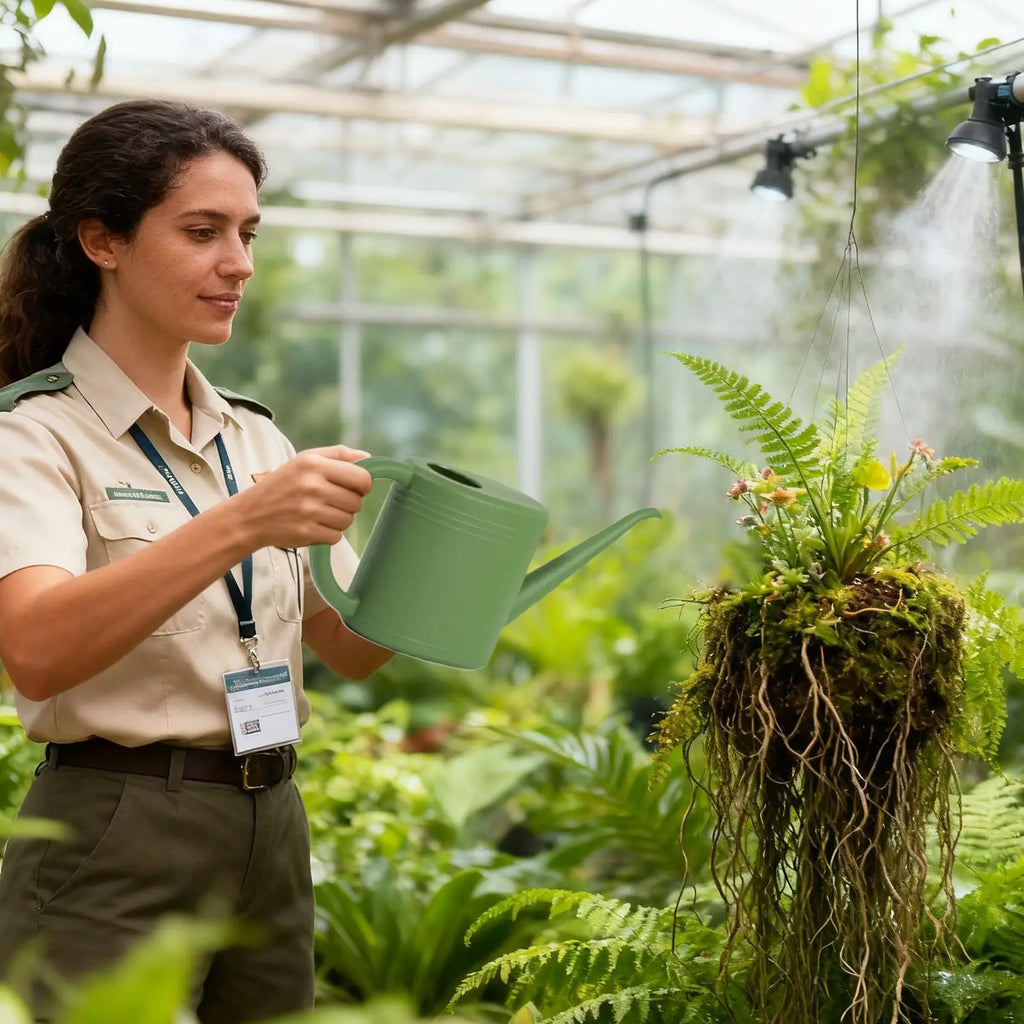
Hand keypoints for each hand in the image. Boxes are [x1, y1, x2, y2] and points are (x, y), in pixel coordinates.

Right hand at [234, 445, 373, 548]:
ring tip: (319, 513)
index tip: (353, 487)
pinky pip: (336, 536)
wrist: (250, 515)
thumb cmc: (281, 485)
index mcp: (314, 464)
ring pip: (348, 521)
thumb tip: (369, 457)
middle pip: (357, 502)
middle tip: (329, 501)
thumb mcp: (305, 460)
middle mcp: (312, 486)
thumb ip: (338, 455)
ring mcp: (309, 511)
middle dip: (348, 503)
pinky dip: (328, 534)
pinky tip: (313, 525)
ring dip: (338, 519)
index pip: (362, 478)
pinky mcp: (307, 533)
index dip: (362, 485)